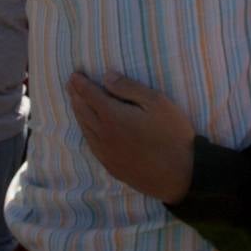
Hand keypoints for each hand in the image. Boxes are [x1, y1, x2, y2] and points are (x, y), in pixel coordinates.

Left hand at [66, 71, 195, 203]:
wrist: (180, 175)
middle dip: (75, 96)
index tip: (74, 74)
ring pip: (85, 129)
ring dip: (78, 113)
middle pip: (83, 112)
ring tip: (75, 102)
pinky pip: (92, 145)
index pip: (90, 95)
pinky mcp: (111, 167)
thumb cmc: (172, 134)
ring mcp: (106, 153)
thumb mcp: (156, 102)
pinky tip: (88, 129)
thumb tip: (106, 77)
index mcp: (113, 116)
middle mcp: (104, 135)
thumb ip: (129, 88)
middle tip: (70, 85)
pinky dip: (86, 131)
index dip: (81, 84)